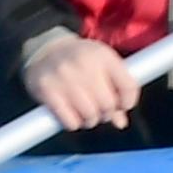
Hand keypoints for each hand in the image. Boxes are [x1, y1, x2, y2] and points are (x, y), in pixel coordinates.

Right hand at [21, 34, 138, 130]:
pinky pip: (70, 121)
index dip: (128, 102)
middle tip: (99, 111)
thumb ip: (116, 89)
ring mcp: (64, 76)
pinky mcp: (47, 89)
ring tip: (85, 113)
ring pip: (90, 115)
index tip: (122, 106)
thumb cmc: (79, 59)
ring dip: (90, 120)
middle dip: (107, 113)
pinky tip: (70, 113)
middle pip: (108, 104)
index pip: (128, 86)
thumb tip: (121, 123)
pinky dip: (73, 123)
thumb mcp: (101, 64)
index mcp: (103, 55)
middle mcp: (84, 63)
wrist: (44, 49)